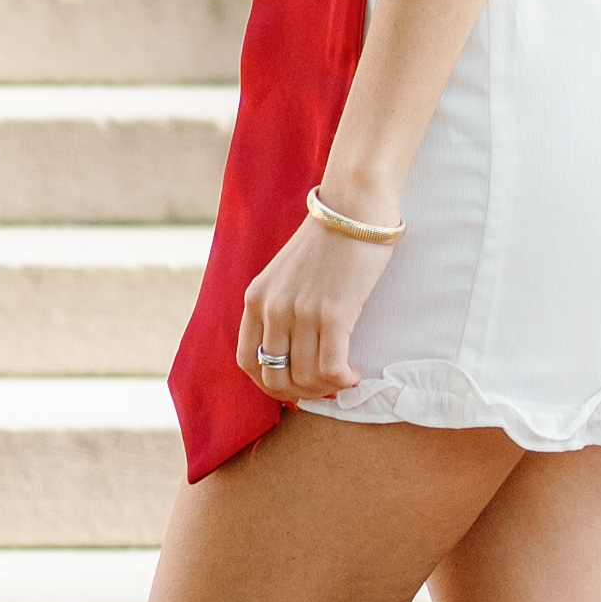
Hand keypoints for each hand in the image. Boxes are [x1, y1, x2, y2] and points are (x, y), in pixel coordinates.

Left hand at [234, 195, 394, 406]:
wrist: (354, 209)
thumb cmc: (328, 242)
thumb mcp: (284, 275)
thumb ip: (280, 309)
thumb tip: (293, 354)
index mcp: (255, 299)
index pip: (247, 362)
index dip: (271, 383)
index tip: (295, 383)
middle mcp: (272, 308)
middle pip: (274, 377)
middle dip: (300, 392)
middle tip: (323, 386)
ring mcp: (301, 311)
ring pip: (304, 378)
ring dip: (326, 388)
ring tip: (343, 378)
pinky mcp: (334, 313)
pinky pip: (330, 368)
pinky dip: (342, 381)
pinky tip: (354, 376)